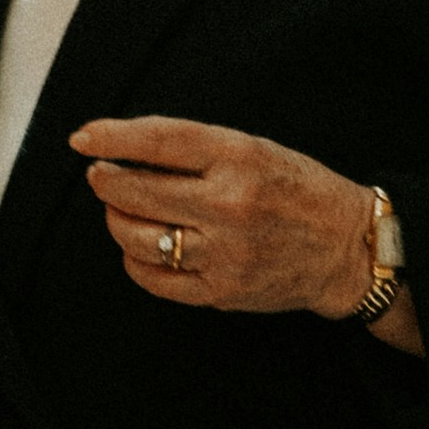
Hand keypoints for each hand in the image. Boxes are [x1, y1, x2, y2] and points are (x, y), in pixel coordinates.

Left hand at [74, 114, 399, 340]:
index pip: (158, 141)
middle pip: (135, 192)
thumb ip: (197, 150)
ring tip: (124, 210)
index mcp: (240, 158)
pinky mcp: (220, 290)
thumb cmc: (296, 190)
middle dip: (106, 182)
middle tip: (101, 177)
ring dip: (117, 220)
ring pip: (136, 237)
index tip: (82, 139)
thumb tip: (124, 152)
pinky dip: (134, 259)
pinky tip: (142, 246)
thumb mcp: (255, 149)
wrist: (346, 249)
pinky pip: (153, 278)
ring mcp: (224, 252)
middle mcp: (230, 205)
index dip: (111, 138)